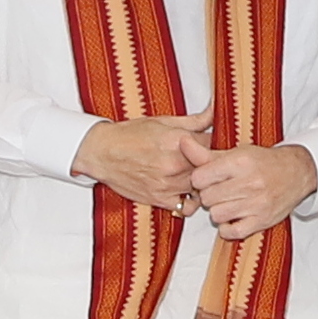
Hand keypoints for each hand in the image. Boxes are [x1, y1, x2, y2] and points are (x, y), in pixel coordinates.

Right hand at [74, 111, 213, 210]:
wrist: (101, 153)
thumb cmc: (129, 135)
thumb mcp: (162, 121)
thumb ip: (193, 120)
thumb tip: (215, 112)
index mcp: (176, 140)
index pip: (212, 145)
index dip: (216, 145)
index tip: (214, 145)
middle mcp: (173, 164)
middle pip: (209, 168)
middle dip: (210, 164)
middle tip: (207, 160)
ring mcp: (167, 184)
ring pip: (201, 187)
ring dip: (201, 182)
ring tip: (195, 174)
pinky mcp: (159, 200)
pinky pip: (187, 207)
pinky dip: (190, 200)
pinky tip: (186, 190)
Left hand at [179, 137, 315, 240]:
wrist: (296, 173)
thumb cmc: (264, 162)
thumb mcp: (236, 152)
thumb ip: (206, 153)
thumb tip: (183, 142)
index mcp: (241, 162)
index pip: (200, 177)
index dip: (199, 179)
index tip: (207, 178)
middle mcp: (249, 183)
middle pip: (207, 198)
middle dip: (209, 195)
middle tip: (219, 190)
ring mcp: (256, 204)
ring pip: (217, 215)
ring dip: (218, 211)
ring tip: (228, 202)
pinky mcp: (262, 221)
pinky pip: (232, 232)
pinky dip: (228, 227)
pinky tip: (233, 217)